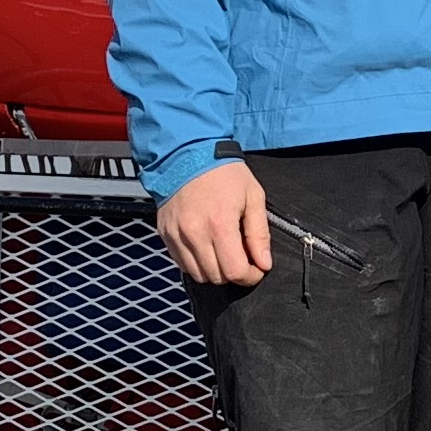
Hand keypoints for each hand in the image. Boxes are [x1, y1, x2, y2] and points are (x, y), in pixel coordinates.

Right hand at [157, 159, 270, 286]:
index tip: (256, 268)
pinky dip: (197, 264)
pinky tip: (207, 248)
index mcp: (220, 224)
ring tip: (224, 253)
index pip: (235, 272)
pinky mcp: (166, 235)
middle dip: (234, 274)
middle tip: (242, 258)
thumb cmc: (224, 173)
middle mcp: (195, 234)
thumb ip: (259, 234)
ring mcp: (177, 236)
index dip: (250, 276)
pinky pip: (182, 264)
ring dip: (215, 271)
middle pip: (217, 277)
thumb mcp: (253, 197)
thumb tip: (264, 263)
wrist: (187, 153)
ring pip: (198, 275)